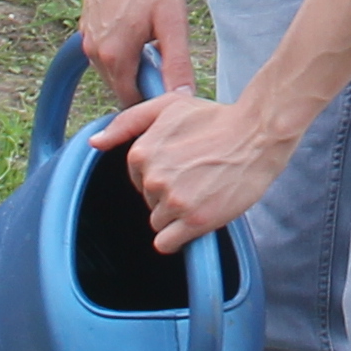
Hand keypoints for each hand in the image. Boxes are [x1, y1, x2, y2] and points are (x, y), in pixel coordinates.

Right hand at [75, 0, 192, 107]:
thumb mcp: (173, 23)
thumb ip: (176, 65)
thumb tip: (182, 97)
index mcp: (114, 57)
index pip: (131, 101)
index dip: (152, 95)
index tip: (168, 76)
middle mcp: (94, 51)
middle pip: (120, 85)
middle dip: (142, 77)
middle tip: (163, 49)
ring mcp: (87, 36)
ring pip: (112, 67)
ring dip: (132, 61)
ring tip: (152, 33)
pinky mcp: (86, 23)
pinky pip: (104, 48)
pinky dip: (121, 46)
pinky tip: (137, 22)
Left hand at [92, 86, 292, 254]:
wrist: (256, 134)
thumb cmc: (215, 118)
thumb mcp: (167, 106)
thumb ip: (127, 123)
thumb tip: (94, 143)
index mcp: (141, 152)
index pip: (138, 180)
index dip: (160, 176)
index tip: (183, 167)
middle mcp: (153, 178)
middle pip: (149, 202)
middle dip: (168, 195)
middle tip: (197, 178)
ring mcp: (173, 200)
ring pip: (159, 223)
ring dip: (176, 216)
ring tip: (202, 195)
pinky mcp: (194, 220)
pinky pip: (167, 243)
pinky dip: (178, 238)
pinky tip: (195, 221)